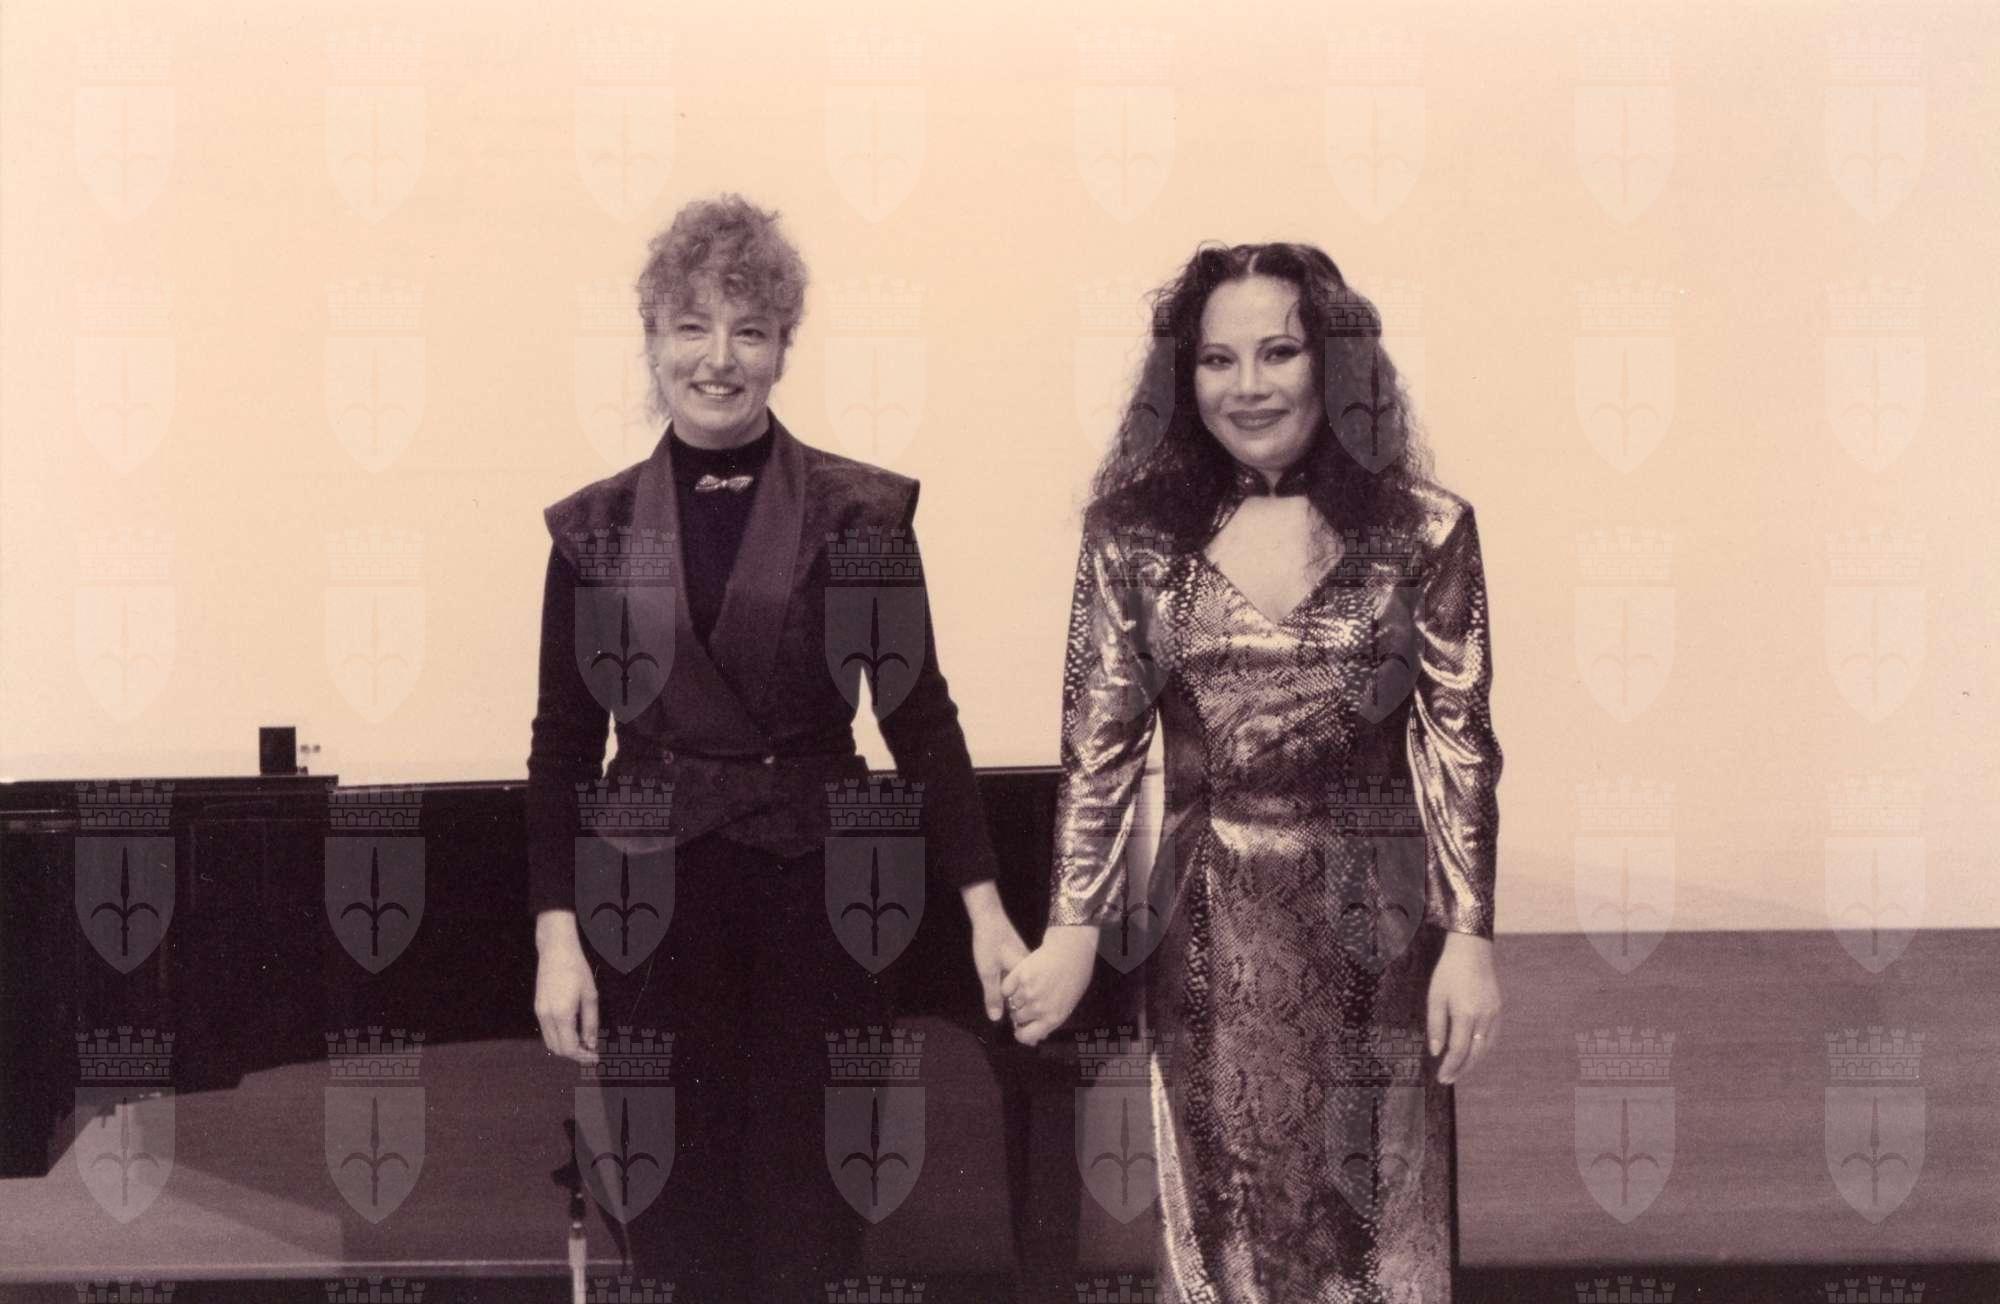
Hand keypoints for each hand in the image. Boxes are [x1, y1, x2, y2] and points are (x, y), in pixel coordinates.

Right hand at [534, 909, 600, 1064]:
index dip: (583, 1057)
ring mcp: (539, 1013)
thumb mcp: (590, 996)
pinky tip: (572, 1031)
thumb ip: (591, 1023)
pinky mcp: (537, 1008)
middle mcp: (547, 1017)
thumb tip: (592, 1044)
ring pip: (550, 1042)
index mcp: (562, 1014)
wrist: (555, 951)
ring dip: (566, 1047)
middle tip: (591, 1052)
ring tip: (583, 1042)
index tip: (595, 1057)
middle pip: (557, 1049)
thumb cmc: (576, 969)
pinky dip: (559, 1037)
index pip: (570, 1048)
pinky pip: (547, 1031)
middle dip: (574, 1055)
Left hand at [968, 902, 1029, 1022]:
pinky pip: (1026, 981)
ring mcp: (1030, 964)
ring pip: (1029, 989)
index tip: (1027, 1035)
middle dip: (1029, 1013)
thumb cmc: (989, 943)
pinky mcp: (1024, 960)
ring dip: (1025, 1002)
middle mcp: (1032, 971)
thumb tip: (996, 1018)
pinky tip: (1015, 998)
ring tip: (1022, 1020)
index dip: (1029, 1019)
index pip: (1031, 1002)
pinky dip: (1022, 991)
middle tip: (1025, 1033)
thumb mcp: (987, 972)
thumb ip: (992, 996)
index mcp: (1027, 975)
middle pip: (1032, 997)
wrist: (989, 917)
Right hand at [1000, 925, 1097, 1045]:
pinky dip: (1008, 987)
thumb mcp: (1068, 1004)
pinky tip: (1018, 981)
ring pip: (1011, 1003)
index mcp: (1052, 1018)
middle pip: (1017, 1018)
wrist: (1071, 950)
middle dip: (1020, 1012)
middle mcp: (1038, 1008)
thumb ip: (1050, 1018)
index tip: (1020, 1029)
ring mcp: (1027, 992)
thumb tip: (1037, 1032)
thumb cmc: (1074, 976)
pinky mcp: (1019, 976)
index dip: (1021, 1034)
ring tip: (1027, 987)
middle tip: (1027, 1002)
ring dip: (1015, 998)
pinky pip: (1005, 988)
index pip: (1026, 1036)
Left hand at [1427, 931, 1500, 1084]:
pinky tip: (1473, 1052)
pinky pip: (1492, 1037)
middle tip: (1448, 1079)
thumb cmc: (1449, 973)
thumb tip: (1436, 1052)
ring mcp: (1494, 1014)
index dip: (1450, 1067)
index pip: (1458, 1051)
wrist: (1472, 951)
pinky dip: (1482, 1049)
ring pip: (1486, 1047)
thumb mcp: (1435, 997)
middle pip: (1474, 1053)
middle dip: (1461, 1069)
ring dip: (1473, 1062)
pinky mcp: (1498, 1010)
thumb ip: (1435, 1026)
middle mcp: (1483, 1017)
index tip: (1441, 1077)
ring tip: (1459, 1070)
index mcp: (1465, 1014)